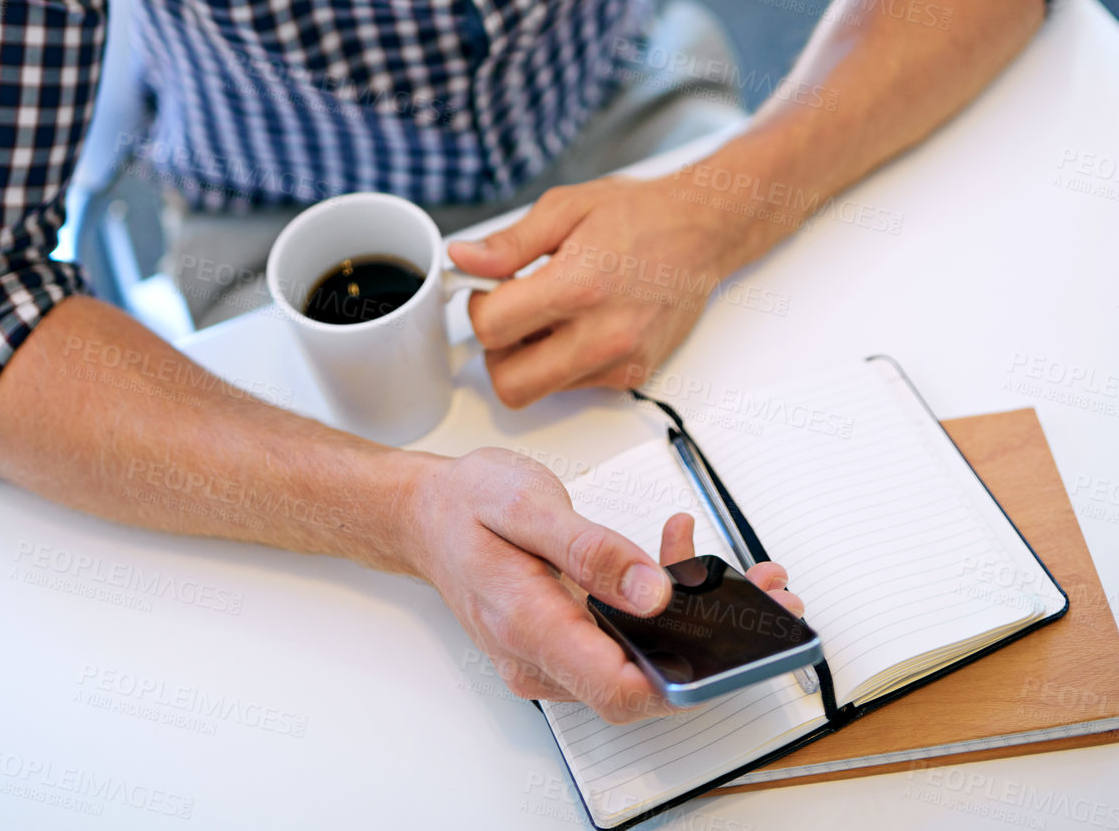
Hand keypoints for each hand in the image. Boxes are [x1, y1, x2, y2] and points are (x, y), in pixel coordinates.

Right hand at [401, 447, 803, 723]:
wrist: (425, 514)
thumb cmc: (467, 505)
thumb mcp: (527, 505)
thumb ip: (589, 550)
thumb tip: (651, 592)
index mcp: (529, 626)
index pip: (617, 688)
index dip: (683, 679)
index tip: (735, 645)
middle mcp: (542, 658)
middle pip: (641, 682)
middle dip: (712, 648)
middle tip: (766, 599)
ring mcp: (553, 657)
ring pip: (639, 661)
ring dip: (694, 622)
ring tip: (740, 574)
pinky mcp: (565, 642)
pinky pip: (623, 640)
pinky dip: (659, 605)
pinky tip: (676, 555)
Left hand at [448, 175, 732, 406]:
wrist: (703, 230)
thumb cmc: (639, 214)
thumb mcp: (565, 209)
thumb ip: (508, 243)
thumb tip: (463, 259)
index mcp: (578, 286)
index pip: (492, 329)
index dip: (479, 307)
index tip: (490, 290)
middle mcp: (602, 335)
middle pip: (510, 384)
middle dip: (497, 352)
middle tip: (511, 315)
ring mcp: (621, 362)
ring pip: (540, 390)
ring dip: (530, 359)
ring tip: (552, 313)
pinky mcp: (635, 375)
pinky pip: (575, 386)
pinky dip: (563, 362)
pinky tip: (580, 323)